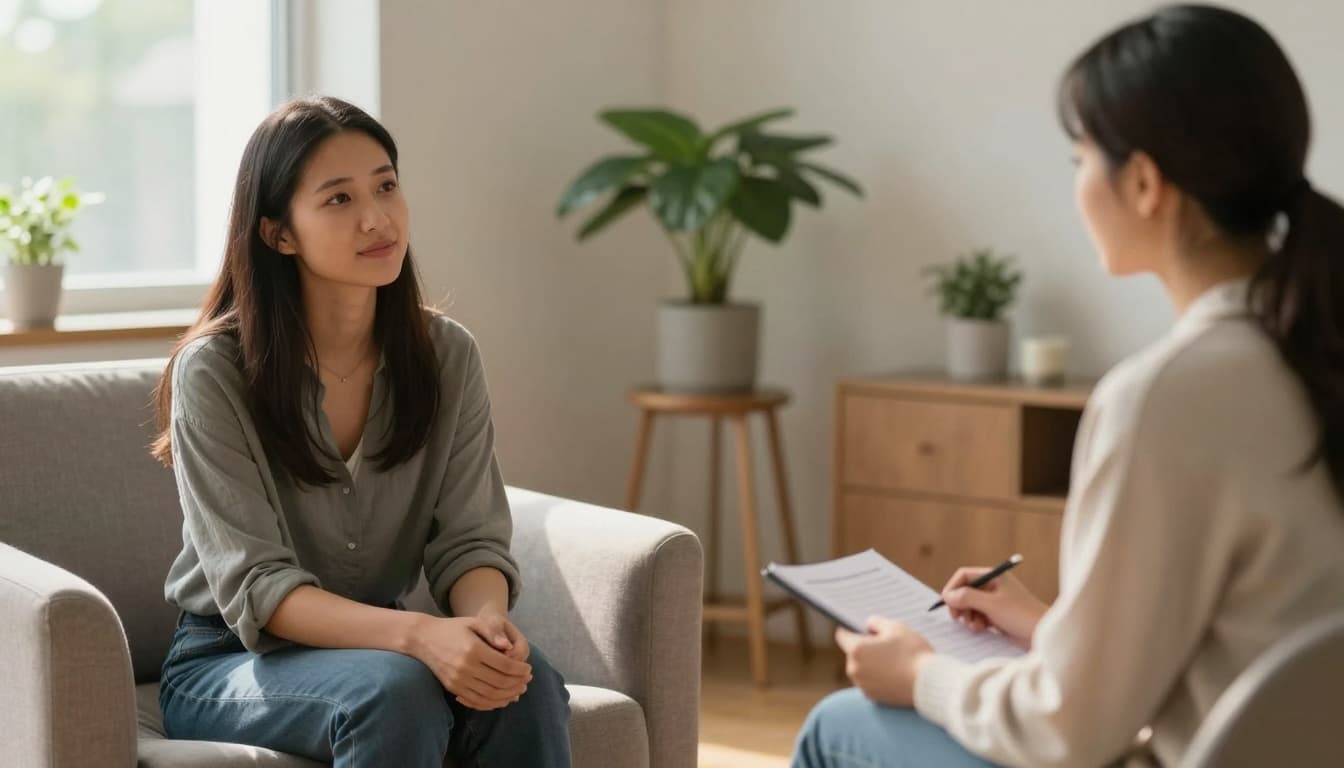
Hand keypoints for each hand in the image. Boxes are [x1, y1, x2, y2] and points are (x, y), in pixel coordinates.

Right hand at [409, 615, 531, 710]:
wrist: (423, 640)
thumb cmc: (453, 628)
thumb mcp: (474, 622)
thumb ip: (493, 632)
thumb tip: (509, 646)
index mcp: (473, 650)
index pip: (504, 665)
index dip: (519, 670)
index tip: (529, 669)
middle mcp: (465, 668)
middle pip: (499, 682)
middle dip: (517, 683)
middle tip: (527, 681)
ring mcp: (458, 680)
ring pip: (489, 695)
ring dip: (507, 695)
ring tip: (519, 691)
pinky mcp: (453, 688)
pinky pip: (476, 701)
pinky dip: (491, 703)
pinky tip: (502, 700)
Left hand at [835, 617, 933, 706]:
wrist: (929, 683)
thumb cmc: (913, 652)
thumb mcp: (895, 627)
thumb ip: (875, 622)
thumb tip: (868, 627)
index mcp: (856, 650)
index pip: (842, 635)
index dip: (851, 629)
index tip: (861, 629)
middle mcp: (854, 669)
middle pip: (852, 653)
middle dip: (865, 648)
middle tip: (886, 646)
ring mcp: (862, 685)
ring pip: (861, 668)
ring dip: (871, 663)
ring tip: (893, 661)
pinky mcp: (872, 697)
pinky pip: (869, 682)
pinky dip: (877, 677)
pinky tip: (894, 673)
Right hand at [940, 566, 1048, 648]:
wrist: (1043, 635)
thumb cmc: (1020, 615)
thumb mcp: (991, 604)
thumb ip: (967, 597)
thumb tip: (947, 595)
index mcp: (994, 576)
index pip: (964, 575)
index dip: (953, 587)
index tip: (946, 602)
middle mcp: (993, 587)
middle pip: (965, 591)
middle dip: (960, 604)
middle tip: (957, 618)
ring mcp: (995, 601)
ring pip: (970, 605)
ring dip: (968, 615)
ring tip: (974, 625)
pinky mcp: (997, 616)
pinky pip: (978, 616)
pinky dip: (976, 622)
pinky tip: (981, 629)